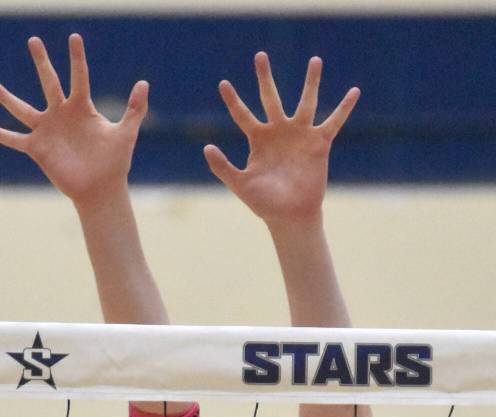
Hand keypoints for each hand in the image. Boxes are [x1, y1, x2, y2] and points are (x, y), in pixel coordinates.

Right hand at [0, 33, 147, 208]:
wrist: (100, 189)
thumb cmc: (114, 162)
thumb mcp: (126, 133)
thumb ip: (135, 108)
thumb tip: (143, 83)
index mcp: (82, 107)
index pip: (78, 76)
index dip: (77, 58)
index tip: (74, 37)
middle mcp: (61, 114)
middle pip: (48, 82)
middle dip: (41, 61)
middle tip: (33, 40)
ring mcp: (46, 130)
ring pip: (21, 108)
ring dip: (4, 96)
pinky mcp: (36, 149)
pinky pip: (13, 139)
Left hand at [204, 53, 358, 227]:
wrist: (289, 216)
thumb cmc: (263, 203)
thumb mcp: (239, 183)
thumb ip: (222, 166)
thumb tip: (207, 147)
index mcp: (258, 140)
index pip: (243, 115)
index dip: (233, 100)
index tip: (223, 83)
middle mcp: (279, 132)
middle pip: (271, 98)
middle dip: (264, 78)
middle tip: (260, 56)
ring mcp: (299, 135)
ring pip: (306, 102)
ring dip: (311, 82)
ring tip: (315, 60)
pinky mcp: (319, 143)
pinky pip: (334, 122)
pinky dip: (344, 108)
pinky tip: (354, 91)